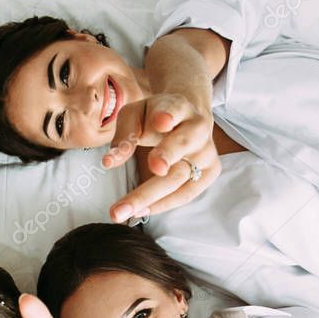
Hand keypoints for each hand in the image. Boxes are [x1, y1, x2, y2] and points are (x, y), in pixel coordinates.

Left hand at [104, 94, 219, 221]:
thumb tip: (109, 162)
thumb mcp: (135, 115)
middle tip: (152, 168)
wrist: (187, 117)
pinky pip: (186, 194)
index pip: (174, 110)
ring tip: (125, 210)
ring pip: (181, 177)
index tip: (161, 121)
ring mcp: (206, 152)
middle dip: (164, 158)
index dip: (168, 115)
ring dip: (151, 196)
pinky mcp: (209, 172)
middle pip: (180, 146)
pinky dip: (163, 204)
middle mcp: (197, 128)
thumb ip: (124, 135)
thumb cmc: (155, 117)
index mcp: (178, 107)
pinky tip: (141, 211)